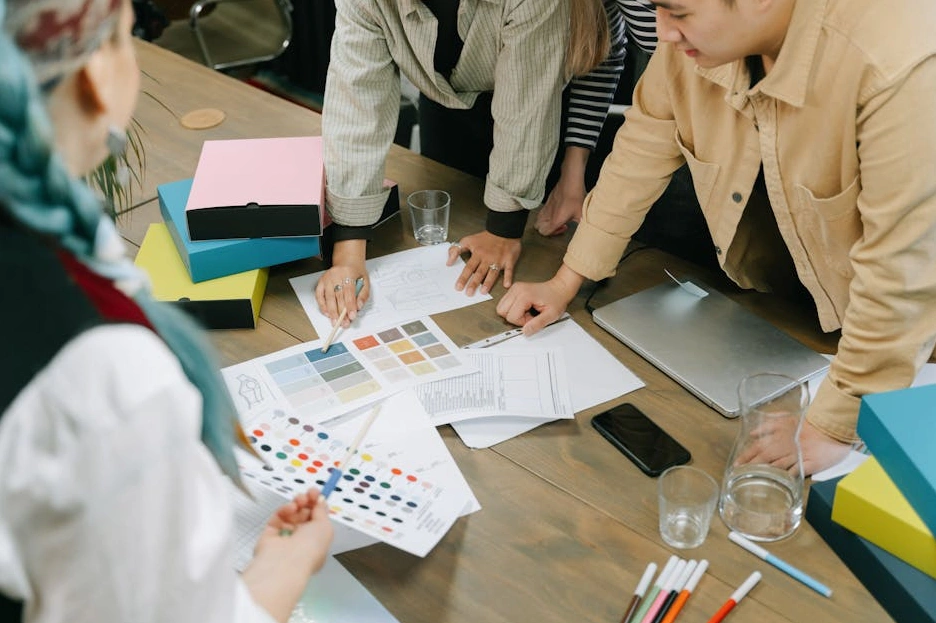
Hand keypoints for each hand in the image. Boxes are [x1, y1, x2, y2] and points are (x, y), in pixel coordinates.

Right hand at [244, 490, 334, 621]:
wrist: (287, 561)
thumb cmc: (310, 548)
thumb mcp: (325, 526)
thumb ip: (322, 511)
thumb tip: (320, 501)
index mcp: (317, 544)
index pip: (317, 521)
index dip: (317, 506)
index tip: (316, 494)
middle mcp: (301, 543)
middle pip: (303, 516)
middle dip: (306, 503)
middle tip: (308, 494)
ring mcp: (284, 539)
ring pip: (290, 516)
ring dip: (296, 504)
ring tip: (299, 500)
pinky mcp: (269, 536)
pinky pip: (277, 518)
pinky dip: (284, 510)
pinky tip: (290, 508)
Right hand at [315, 240, 368, 326]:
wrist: (347, 261)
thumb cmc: (356, 272)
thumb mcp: (365, 281)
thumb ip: (363, 294)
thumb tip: (359, 306)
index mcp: (348, 273)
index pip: (349, 292)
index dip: (350, 306)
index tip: (351, 316)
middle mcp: (336, 275)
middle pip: (338, 297)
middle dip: (341, 312)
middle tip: (344, 323)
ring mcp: (327, 279)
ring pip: (328, 298)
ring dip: (332, 312)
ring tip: (335, 322)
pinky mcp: (321, 282)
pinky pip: (319, 295)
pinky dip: (322, 305)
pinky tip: (327, 313)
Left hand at [447, 231, 521, 295]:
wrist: (503, 229)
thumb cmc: (486, 238)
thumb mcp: (468, 240)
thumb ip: (456, 250)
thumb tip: (448, 262)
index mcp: (477, 254)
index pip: (469, 267)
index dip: (463, 277)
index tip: (458, 287)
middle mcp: (487, 258)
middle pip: (479, 272)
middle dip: (474, 283)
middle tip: (469, 293)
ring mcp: (498, 260)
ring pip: (492, 273)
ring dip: (488, 282)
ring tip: (483, 291)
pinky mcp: (509, 260)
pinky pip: (509, 270)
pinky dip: (508, 277)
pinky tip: (507, 285)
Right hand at [496, 265, 583, 334]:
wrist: (559, 288)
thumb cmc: (556, 299)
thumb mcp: (551, 315)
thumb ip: (537, 324)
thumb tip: (525, 332)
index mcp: (524, 295)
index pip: (511, 316)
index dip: (522, 322)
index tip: (533, 318)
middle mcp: (516, 290)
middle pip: (502, 311)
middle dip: (515, 318)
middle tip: (528, 315)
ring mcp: (514, 288)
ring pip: (501, 307)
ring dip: (513, 313)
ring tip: (527, 311)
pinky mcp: (513, 289)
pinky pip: (505, 303)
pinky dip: (513, 309)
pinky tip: (524, 307)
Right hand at [535, 145, 586, 236]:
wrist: (571, 180)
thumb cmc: (575, 195)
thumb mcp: (582, 213)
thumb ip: (582, 225)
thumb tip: (586, 231)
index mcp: (555, 219)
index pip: (544, 232)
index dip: (553, 233)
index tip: (564, 227)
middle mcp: (548, 214)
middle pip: (538, 227)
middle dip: (547, 229)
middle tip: (558, 226)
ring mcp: (547, 207)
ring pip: (538, 219)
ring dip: (545, 222)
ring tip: (556, 220)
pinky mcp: (548, 200)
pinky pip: (542, 211)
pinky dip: (546, 214)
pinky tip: (557, 211)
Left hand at [734, 418, 851, 476]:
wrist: (831, 425)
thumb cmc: (809, 423)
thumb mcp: (786, 419)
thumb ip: (768, 425)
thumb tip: (753, 433)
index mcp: (780, 436)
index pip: (758, 446)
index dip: (746, 455)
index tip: (737, 463)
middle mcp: (786, 446)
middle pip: (765, 457)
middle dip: (752, 466)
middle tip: (740, 473)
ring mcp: (799, 455)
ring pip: (779, 465)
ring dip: (767, 472)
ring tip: (755, 479)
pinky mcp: (811, 463)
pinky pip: (797, 471)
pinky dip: (788, 476)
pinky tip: (781, 481)